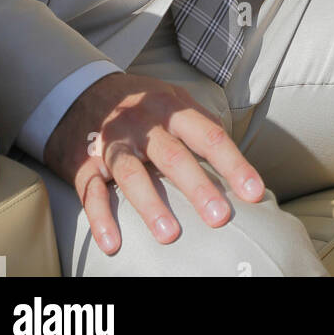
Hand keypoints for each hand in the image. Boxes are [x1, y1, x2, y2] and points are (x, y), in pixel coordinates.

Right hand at [43, 72, 265, 256]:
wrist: (79, 91)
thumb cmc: (139, 103)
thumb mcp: (172, 100)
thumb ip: (202, 124)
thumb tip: (236, 156)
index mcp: (172, 108)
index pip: (209, 136)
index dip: (233, 164)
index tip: (254, 193)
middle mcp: (143, 124)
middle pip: (173, 156)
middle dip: (198, 187)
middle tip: (219, 217)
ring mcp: (113, 143)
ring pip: (132, 174)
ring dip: (151, 205)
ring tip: (170, 235)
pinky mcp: (84, 163)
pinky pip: (91, 192)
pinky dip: (101, 218)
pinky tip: (113, 243)